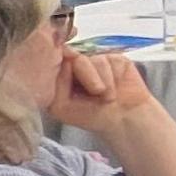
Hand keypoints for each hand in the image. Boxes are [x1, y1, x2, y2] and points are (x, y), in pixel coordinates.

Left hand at [40, 43, 160, 131]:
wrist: (123, 119)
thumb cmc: (90, 115)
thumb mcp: (61, 106)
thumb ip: (56, 85)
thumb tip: (67, 62)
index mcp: (59, 73)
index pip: (53, 59)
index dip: (60, 65)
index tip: (71, 82)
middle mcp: (75, 63)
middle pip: (73, 56)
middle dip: (87, 76)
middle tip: (96, 92)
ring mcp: (94, 59)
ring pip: (93, 60)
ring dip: (103, 83)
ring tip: (107, 97)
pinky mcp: (112, 58)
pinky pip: (108, 61)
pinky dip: (112, 79)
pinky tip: (115, 89)